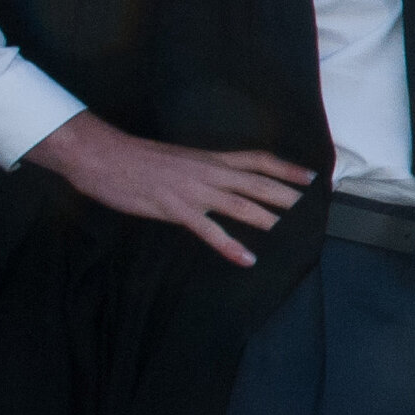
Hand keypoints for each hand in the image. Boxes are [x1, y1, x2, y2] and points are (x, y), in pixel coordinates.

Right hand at [24, 113, 311, 266]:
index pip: (256, 160)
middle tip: (312, 206)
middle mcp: (208, 172)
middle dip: (285, 194)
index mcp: (208, 158)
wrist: (102, 155)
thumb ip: (200, 170)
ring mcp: (193, 191)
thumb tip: (218, 180)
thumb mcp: (177, 159)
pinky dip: (230, 246)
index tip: (310, 176)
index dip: (285, 168)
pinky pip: (209, 231)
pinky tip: (247, 259)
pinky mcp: (175, 209)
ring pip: (240, 205)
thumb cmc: (134, 157)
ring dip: (265, 217)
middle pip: (256, 182)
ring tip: (287, 229)